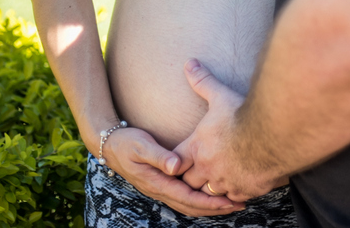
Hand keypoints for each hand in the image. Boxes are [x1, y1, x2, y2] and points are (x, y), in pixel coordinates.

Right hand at [101, 126, 241, 216]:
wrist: (110, 145)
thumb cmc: (127, 142)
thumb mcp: (141, 146)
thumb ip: (159, 156)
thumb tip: (176, 166)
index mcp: (157, 182)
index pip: (188, 197)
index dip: (209, 202)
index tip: (228, 201)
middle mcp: (160, 190)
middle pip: (192, 206)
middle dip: (216, 208)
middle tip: (239, 204)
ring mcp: (161, 189)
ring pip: (189, 204)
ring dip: (210, 206)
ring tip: (232, 202)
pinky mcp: (163, 184)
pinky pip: (185, 197)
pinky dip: (200, 200)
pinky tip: (213, 194)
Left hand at [173, 59, 282, 201]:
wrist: (271, 135)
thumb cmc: (243, 115)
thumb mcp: (220, 95)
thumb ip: (203, 81)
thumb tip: (189, 63)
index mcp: (197, 148)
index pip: (175, 162)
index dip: (176, 162)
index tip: (179, 161)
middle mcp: (207, 169)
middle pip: (189, 182)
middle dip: (193, 178)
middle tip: (198, 172)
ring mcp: (225, 182)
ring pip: (210, 193)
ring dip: (213, 186)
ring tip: (219, 179)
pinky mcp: (244, 190)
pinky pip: (233, 198)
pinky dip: (235, 192)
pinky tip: (241, 184)